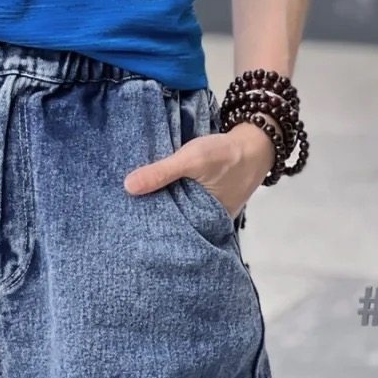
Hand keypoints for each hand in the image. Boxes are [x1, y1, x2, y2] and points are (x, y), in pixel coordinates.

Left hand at [123, 118, 275, 219]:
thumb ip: (161, 173)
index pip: (167, 232)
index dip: (146, 227)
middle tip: (123, 212)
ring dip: (163, 206)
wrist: (255, 145)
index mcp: (201, 222)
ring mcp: (207, 213)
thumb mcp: (191, 160)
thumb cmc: (224, 155)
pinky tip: (157, 191)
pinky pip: (186, 203)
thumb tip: (128, 187)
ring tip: (132, 203)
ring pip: (179, 213)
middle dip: (152, 218)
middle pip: (172, 223)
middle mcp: (205, 223)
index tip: (123, 222)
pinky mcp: (207, 201)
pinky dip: (175, 197)